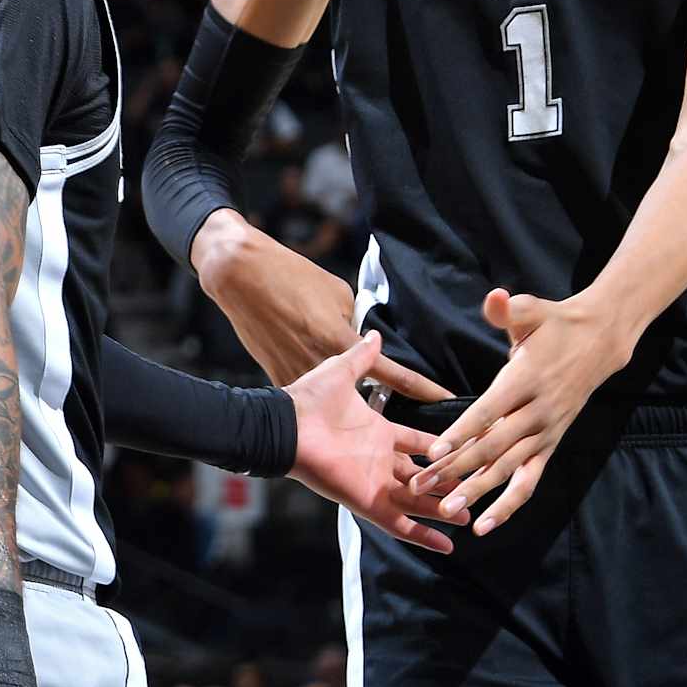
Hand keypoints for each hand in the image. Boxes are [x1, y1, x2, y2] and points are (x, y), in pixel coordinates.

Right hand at [194, 210, 448, 401]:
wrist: (241, 275)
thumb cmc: (292, 276)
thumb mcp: (338, 294)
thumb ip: (353, 323)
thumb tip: (361, 341)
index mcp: (339, 342)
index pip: (391, 374)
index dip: (421, 388)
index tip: (444, 401)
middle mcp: (318, 364)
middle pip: (362, 396)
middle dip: (381, 403)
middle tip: (401, 411)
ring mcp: (295, 373)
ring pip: (332, 398)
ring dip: (345, 398)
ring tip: (351, 395)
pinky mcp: (277, 374)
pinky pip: (309, 387)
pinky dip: (318, 387)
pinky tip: (315, 374)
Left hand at [286, 332, 469, 553]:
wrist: (286, 425)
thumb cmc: (309, 399)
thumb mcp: (343, 372)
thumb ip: (362, 358)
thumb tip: (374, 335)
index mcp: (379, 433)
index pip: (419, 443)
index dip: (442, 447)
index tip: (468, 449)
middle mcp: (381, 461)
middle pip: (424, 476)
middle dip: (449, 482)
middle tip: (477, 488)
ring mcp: (376, 483)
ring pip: (418, 501)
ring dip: (443, 511)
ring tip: (471, 518)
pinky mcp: (368, 501)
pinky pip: (399, 523)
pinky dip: (422, 536)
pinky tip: (446, 546)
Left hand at [412, 289, 628, 534]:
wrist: (600, 341)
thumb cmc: (557, 324)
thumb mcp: (534, 310)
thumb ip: (510, 309)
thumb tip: (495, 298)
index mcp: (526, 380)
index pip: (488, 411)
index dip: (461, 432)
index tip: (434, 451)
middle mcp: (536, 412)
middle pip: (492, 447)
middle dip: (455, 468)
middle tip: (422, 486)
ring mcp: (545, 433)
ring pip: (508, 469)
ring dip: (477, 492)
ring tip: (448, 512)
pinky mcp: (550, 446)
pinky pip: (529, 482)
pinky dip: (509, 505)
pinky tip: (485, 525)